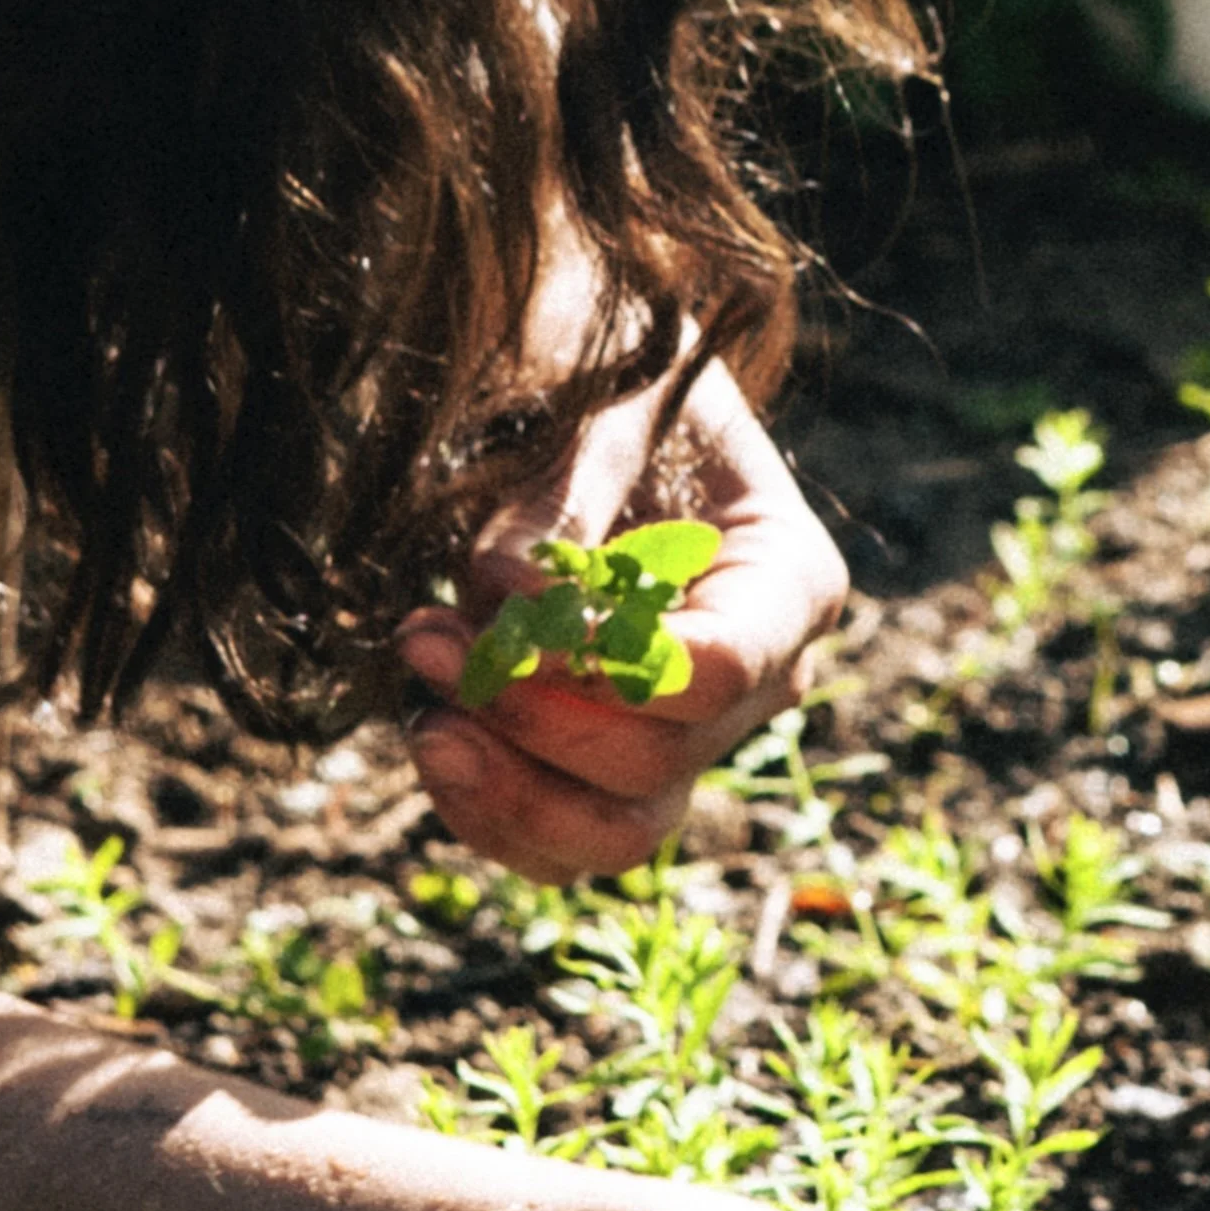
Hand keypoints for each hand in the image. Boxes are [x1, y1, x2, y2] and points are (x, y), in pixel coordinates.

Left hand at [394, 358, 846, 883]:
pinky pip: (564, 845)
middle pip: (660, 759)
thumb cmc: (590, 365)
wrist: (560, 373)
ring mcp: (692, 735)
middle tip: (422, 634)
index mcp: (787, 578)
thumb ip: (559, 511)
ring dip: (509, 787)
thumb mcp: (586, 405)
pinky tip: (437, 740)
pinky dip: (494, 817)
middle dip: (532, 714)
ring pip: (619, 830)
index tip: (494, 618)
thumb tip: (513, 612)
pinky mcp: (615, 771)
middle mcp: (760, 678)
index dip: (606, 668)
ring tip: (426, 714)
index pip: (722, 668)